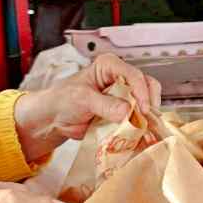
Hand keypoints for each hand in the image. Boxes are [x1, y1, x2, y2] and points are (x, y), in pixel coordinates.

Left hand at [13, 53, 161, 160]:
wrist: (53, 118)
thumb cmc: (63, 100)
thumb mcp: (82, 99)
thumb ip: (105, 104)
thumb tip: (127, 111)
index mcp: (110, 66)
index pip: (133, 75)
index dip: (141, 91)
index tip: (142, 109)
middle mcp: (121, 79)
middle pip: (147, 87)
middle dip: (149, 104)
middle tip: (147, 121)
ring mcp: (124, 97)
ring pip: (146, 103)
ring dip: (148, 118)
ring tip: (146, 131)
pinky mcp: (124, 113)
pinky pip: (139, 119)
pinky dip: (142, 127)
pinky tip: (142, 136)